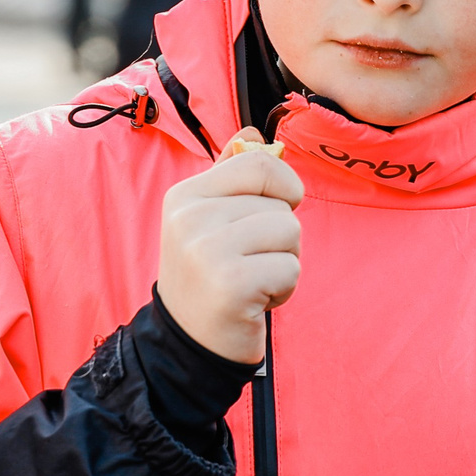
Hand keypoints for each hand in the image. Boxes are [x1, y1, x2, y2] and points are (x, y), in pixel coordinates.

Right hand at [158, 128, 303, 363]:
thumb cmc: (209, 277)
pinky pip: (291, 268)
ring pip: (290, 232)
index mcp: (185, 195)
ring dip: (284, 262)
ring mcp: (207, 251)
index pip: (257, 163)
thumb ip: (230, 176)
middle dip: (281, 238)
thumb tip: (252, 133)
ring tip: (253, 279)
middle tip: (250, 262)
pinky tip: (255, 300)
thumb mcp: (208, 221)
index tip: (275, 212)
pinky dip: (284, 289)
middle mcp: (190, 218)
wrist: (188, 343)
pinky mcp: (231, 284)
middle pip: (281, 203)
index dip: (283, 187)